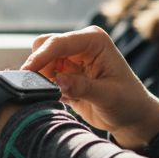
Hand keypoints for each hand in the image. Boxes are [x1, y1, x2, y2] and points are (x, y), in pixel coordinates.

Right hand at [23, 26, 158, 147]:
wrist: (132, 116)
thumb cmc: (128, 102)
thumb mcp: (109, 96)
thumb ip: (83, 88)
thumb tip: (58, 82)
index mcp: (94, 41)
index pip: (59, 42)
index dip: (41, 56)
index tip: (26, 72)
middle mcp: (80, 46)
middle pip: (44, 46)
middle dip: (38, 66)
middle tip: (36, 88)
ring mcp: (71, 60)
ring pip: (41, 63)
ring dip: (41, 79)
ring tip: (54, 97)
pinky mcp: (65, 74)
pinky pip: (44, 77)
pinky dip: (44, 88)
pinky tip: (58, 99)